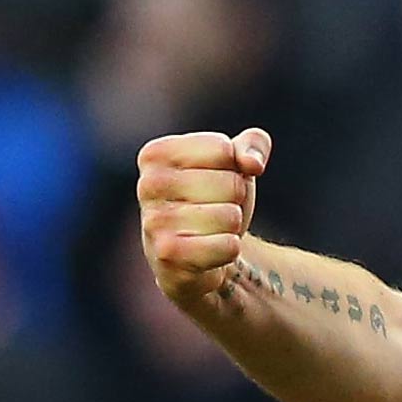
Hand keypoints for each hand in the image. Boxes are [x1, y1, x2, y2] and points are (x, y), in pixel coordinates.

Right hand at [136, 128, 271, 305]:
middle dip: (236, 200)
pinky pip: (228, 246)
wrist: (198, 257)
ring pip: (231, 216)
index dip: (235, 168)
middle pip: (231, 184)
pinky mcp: (168, 255)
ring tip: (211, 230)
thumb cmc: (214, 201)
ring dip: (232, 227)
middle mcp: (148, 185)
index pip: (224, 149)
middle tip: (215, 210)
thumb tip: (253, 163)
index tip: (216, 180)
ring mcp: (154, 222)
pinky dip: (230, 249)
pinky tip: (210, 252)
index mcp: (156, 154)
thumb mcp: (235, 165)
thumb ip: (253, 145)